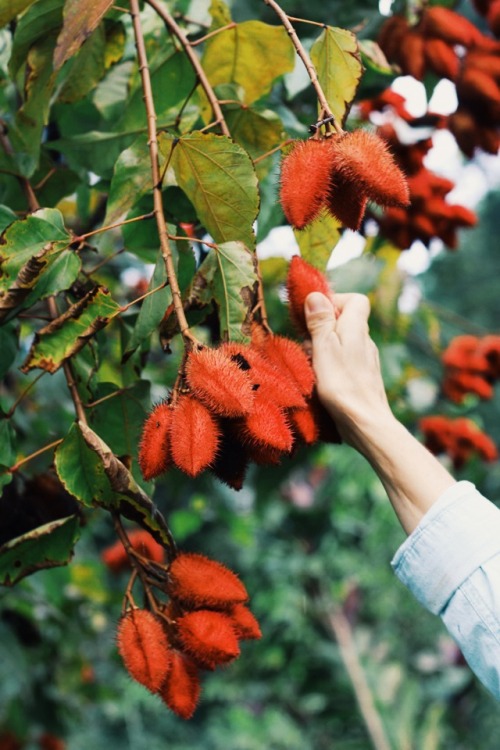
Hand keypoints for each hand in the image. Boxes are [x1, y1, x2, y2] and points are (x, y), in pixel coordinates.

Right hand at [304, 291, 392, 449]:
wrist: (365, 423)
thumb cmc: (342, 385)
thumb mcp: (324, 348)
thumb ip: (320, 321)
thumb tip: (316, 295)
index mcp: (357, 328)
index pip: (356, 299)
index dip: (335, 301)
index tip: (315, 316)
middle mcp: (365, 341)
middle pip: (346, 321)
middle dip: (323, 327)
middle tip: (308, 344)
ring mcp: (366, 360)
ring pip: (344, 342)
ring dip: (325, 348)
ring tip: (313, 364)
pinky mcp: (364, 377)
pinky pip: (346, 360)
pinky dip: (332, 364)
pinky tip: (322, 380)